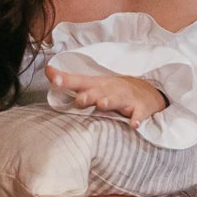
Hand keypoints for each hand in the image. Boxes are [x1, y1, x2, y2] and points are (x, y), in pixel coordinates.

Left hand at [47, 66, 167, 126]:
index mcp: (97, 84)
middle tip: (80, 99)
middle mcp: (110, 89)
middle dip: (89, 95)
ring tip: (103, 104)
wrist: (148, 92)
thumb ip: (71, 81)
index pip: (78, 80)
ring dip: (110, 101)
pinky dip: (137, 118)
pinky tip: (133, 124)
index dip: (65, 80)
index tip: (52, 77)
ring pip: (118, 99)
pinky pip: (139, 114)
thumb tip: (48, 72)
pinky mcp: (140, 108)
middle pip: (98, 91)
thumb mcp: (94, 84)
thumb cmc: (114, 90)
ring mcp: (126, 98)